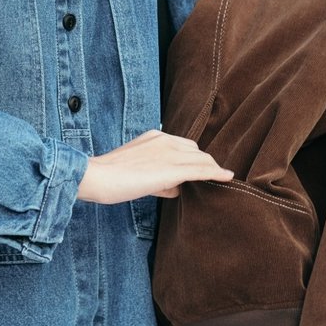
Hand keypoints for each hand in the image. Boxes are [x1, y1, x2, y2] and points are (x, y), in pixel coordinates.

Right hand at [76, 129, 233, 204]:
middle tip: (209, 178)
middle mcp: (165, 139)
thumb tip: (177, 188)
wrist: (98, 176)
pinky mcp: (172, 168)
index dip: (191, 160)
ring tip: (221, 178)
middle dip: (203, 163)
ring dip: (211, 169)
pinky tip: (227, 177)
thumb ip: (157, 176)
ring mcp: (169, 152)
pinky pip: (201, 169)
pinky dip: (216, 173)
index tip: (195, 171)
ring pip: (201, 159)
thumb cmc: (110, 177)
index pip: (183, 146)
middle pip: (195, 151)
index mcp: (155, 136)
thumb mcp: (136, 169)